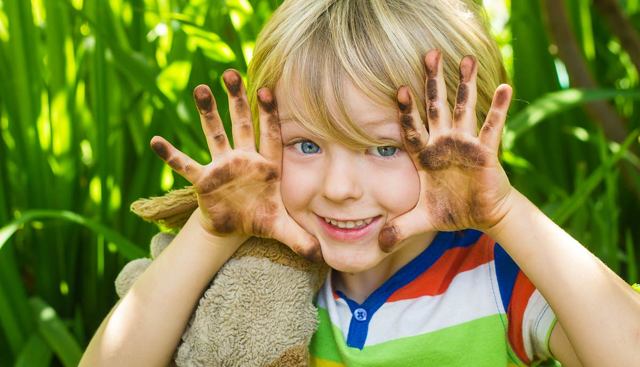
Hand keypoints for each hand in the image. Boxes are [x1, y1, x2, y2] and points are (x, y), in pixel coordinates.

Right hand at [150, 70, 321, 261]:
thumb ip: (301, 238)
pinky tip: (157, 142)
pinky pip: (186, 165)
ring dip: (207, 113)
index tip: (267, 91)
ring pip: (215, 134)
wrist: (237, 227)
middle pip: (242, 124)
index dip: (269, 114)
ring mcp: (223, 166)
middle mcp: (245, 159)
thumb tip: (321, 257)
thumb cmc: (262, 218)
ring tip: (200, 89)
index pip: (270, 135)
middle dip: (238, 100)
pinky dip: (172, 156)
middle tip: (231, 73)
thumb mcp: (282, 228)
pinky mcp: (204, 180)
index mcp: (268, 165)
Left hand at [378, 50, 514, 251]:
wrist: (483, 217)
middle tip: (429, 54)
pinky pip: (492, 127)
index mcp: (426, 156)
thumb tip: (377, 245)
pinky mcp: (486, 151)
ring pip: (464, 108)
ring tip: (466, 58)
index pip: (411, 129)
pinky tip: (503, 86)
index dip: (405, 111)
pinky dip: (497, 108)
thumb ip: (399, 228)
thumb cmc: (453, 211)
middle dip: (432, 82)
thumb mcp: (421, 220)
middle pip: (436, 107)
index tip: (398, 89)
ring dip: (465, 84)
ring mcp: (466, 144)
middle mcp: (444, 143)